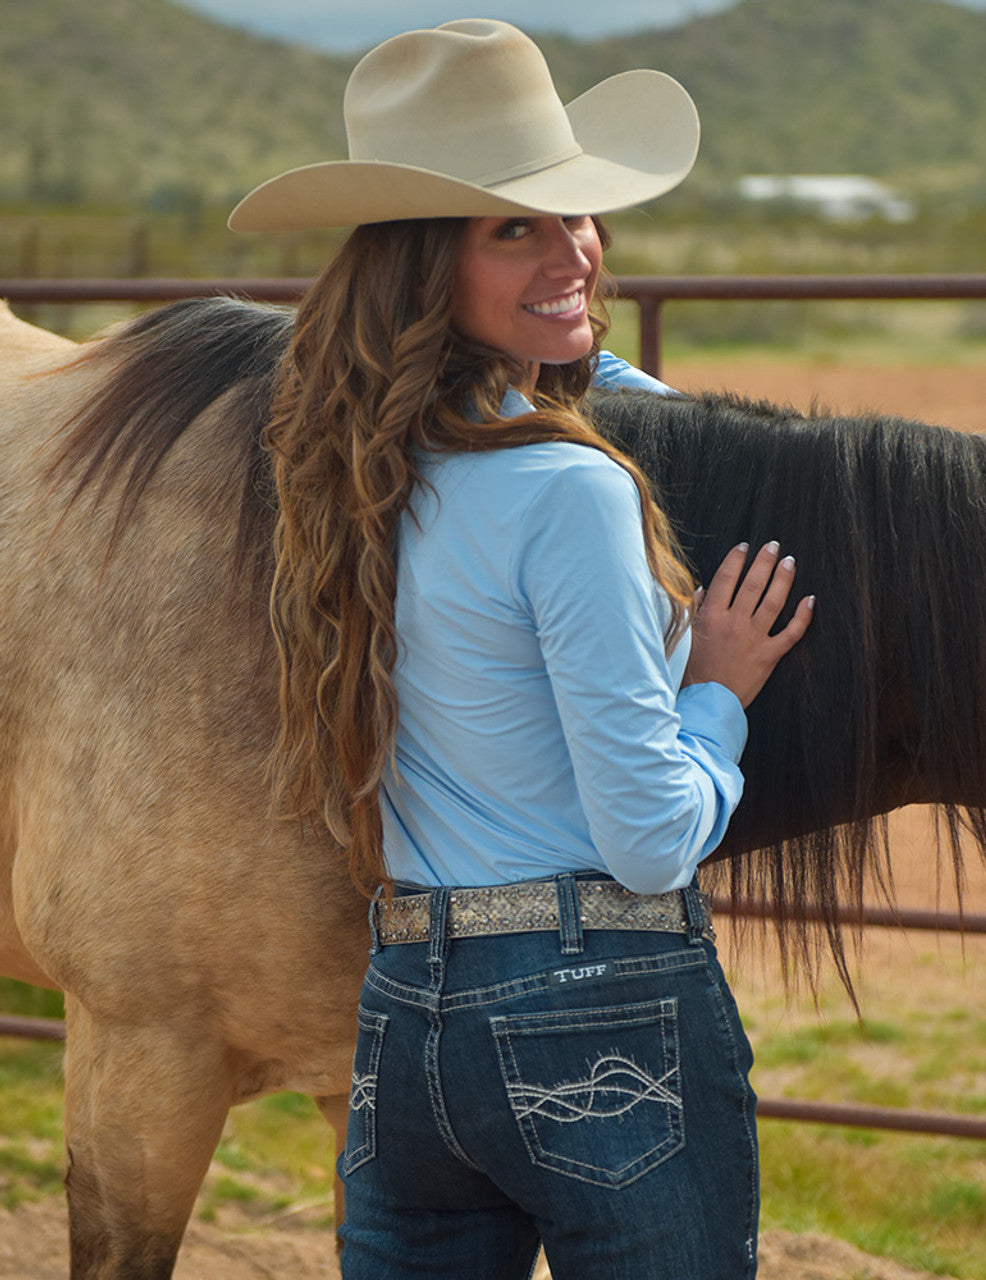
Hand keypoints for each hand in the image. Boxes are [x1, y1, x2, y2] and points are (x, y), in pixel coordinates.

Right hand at [682, 541, 813, 708]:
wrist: (707, 701)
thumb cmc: (693, 671)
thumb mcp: (687, 637)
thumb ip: (696, 611)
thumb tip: (703, 590)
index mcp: (712, 616)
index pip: (726, 578)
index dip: (737, 559)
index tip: (745, 547)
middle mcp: (734, 623)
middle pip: (753, 584)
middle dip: (764, 561)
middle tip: (774, 545)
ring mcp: (754, 639)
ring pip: (773, 602)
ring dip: (783, 579)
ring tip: (789, 562)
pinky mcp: (769, 655)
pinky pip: (791, 633)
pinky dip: (803, 616)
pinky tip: (810, 600)